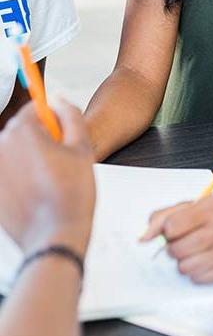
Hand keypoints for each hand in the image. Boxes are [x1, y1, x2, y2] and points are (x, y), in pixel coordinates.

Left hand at [0, 101, 95, 255]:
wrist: (54, 236)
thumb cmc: (70, 195)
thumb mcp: (82, 147)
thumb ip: (71, 115)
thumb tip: (58, 99)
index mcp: (22, 132)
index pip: (35, 108)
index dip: (55, 120)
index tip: (64, 135)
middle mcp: (1, 146)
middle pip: (24, 131)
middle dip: (43, 141)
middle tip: (62, 163)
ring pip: (16, 153)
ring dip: (32, 160)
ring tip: (51, 182)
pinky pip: (9, 174)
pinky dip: (21, 179)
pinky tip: (38, 194)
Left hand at [141, 195, 212, 281]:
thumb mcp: (195, 205)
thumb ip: (164, 217)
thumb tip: (143, 238)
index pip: (171, 227)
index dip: (169, 231)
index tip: (176, 229)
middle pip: (176, 249)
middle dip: (174, 247)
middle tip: (186, 241)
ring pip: (185, 267)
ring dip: (185, 261)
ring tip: (197, 251)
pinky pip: (198, 279)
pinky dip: (197, 272)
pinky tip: (206, 259)